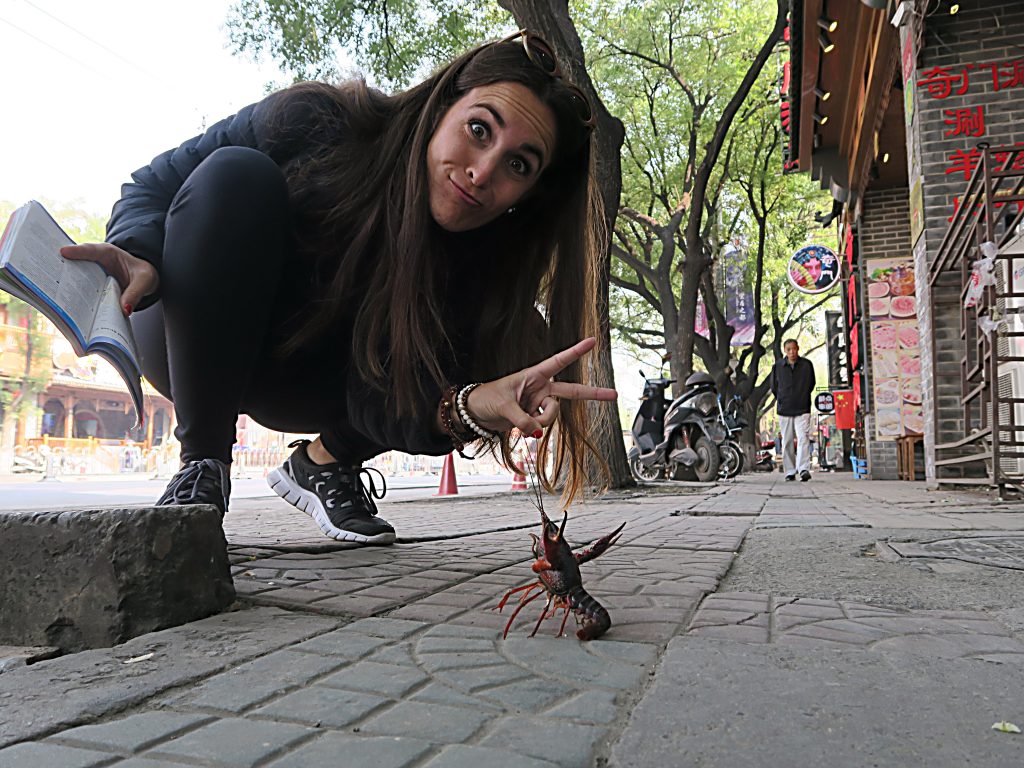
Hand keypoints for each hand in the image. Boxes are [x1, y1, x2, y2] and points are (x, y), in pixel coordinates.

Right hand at [60, 243, 159, 315]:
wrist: (146, 280)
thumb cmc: (145, 274)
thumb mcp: (144, 281)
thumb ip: (135, 293)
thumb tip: (124, 309)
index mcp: (108, 253)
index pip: (91, 250)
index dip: (77, 251)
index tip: (63, 252)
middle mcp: (96, 261)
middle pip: (76, 261)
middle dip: (62, 265)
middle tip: (48, 271)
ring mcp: (92, 273)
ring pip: (75, 275)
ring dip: (65, 282)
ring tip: (52, 290)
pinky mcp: (91, 285)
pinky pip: (80, 288)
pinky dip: (73, 294)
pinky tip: (67, 304)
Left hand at [466, 337, 617, 436]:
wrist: (475, 413)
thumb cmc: (485, 399)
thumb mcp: (503, 406)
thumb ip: (522, 419)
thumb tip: (535, 431)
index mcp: (533, 375)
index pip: (558, 361)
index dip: (575, 352)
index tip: (592, 341)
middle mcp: (539, 388)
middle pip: (571, 391)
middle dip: (593, 394)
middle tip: (614, 395)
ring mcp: (538, 403)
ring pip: (552, 415)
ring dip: (541, 422)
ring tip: (522, 423)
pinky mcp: (534, 416)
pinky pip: (542, 425)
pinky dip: (534, 430)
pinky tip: (521, 428)